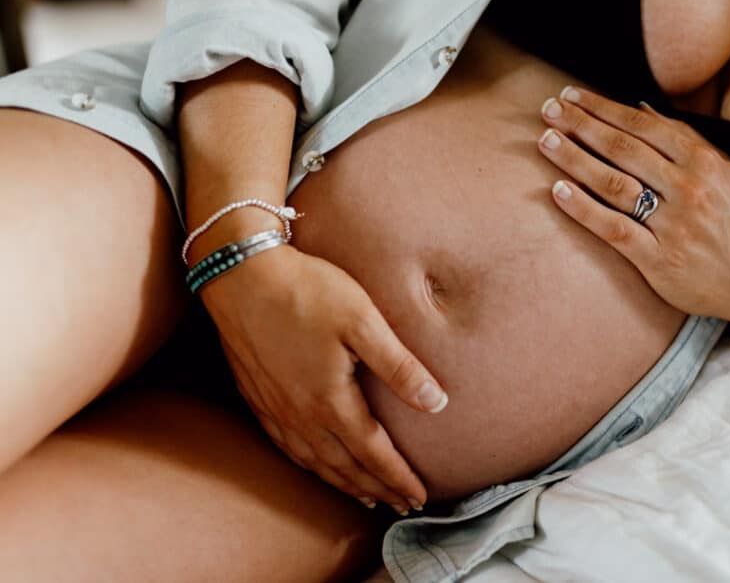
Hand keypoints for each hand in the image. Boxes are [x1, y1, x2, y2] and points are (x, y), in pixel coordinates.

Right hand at [200, 244, 447, 514]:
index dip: (399, 479)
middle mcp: (300, 415)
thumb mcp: (363, 321)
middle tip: (401, 506)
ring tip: (366, 496)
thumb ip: (399, 366)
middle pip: (345, 467)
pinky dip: (310, 465)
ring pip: (314, 462)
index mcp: (330, 401)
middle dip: (376, 489)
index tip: (419, 498)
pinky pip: (287, 447)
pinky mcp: (257, 396)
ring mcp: (275, 408)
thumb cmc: (306, 291)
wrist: (240, 274)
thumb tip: (436, 402)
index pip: (373, 454)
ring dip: (344, 483)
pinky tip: (315, 463)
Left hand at [536, 86, 729, 331]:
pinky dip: (583, 209)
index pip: (643, 125)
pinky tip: (557, 191)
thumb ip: (685, 139)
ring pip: (614, 184)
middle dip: (581, 124)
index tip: (571, 95)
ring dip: (575, 159)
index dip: (603, 107)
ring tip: (545, 140)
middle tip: (548, 108)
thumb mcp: (726, 172)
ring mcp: (674, 226)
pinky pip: (614, 229)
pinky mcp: (659, 261)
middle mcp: (689, 189)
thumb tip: (641, 107)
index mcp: (705, 162)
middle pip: (623, 148)